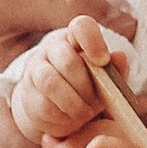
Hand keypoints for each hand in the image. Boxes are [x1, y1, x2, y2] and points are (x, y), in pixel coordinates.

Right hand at [0, 12, 134, 147]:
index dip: (92, 41)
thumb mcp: (107, 78)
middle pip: (66, 60)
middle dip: (85, 85)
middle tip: (97, 102)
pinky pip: (42, 106)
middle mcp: (52, 50)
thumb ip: (116, 69)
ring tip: (86, 113)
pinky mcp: (27, 95)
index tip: (103, 60)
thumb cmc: (88, 86)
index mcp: (76, 39)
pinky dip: (61, 118)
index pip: (81, 27)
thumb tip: (119, 57)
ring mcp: (35, 71)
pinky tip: (71, 120)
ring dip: (73, 103)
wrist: (59, 107)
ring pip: (50, 82)